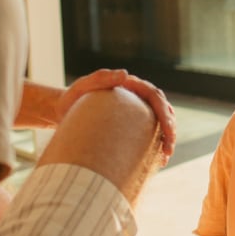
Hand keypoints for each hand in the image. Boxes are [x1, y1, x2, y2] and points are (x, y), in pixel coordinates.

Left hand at [58, 69, 175, 161]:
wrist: (65, 110)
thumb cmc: (72, 98)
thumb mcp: (82, 87)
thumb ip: (100, 78)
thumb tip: (125, 74)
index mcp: (131, 86)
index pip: (155, 97)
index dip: (164, 113)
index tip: (167, 130)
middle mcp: (138, 97)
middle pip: (163, 110)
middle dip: (170, 130)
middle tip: (168, 150)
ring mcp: (137, 111)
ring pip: (160, 123)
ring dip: (167, 139)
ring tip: (165, 157)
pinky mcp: (133, 125)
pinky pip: (150, 134)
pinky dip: (156, 146)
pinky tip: (158, 161)